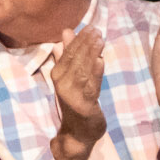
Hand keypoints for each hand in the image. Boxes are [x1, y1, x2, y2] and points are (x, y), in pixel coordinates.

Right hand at [49, 25, 105, 159]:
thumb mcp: (71, 76)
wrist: (78, 132)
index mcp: (58, 75)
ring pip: (83, 70)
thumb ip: (68, 54)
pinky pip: (90, 87)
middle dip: (86, 44)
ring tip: (100, 40)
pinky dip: (95, 74)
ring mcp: (72, 95)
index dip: (79, 40)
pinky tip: (100, 61)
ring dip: (91, 54)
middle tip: (96, 30)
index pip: (68, 53)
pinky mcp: (83, 105)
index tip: (90, 27)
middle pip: (75, 60)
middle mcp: (62, 83)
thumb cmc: (76, 102)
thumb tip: (66, 32)